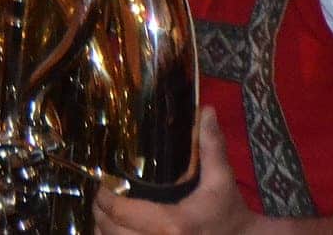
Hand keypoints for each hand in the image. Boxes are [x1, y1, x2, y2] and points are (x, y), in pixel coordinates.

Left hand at [94, 108, 262, 233]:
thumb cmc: (232, 214)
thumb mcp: (222, 180)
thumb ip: (211, 146)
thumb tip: (206, 110)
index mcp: (173, 223)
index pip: (120, 211)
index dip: (103, 197)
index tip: (101, 185)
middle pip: (111, 232)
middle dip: (100, 215)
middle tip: (100, 199)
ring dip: (105, 232)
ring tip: (105, 216)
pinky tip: (119, 232)